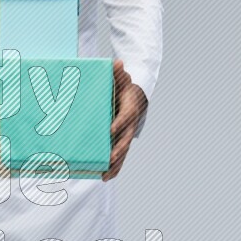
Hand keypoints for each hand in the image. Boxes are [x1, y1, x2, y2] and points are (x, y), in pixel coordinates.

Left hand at [102, 59, 146, 181]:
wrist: (135, 96)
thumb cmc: (125, 87)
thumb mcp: (121, 78)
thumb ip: (117, 72)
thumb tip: (117, 63)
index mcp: (130, 109)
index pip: (126, 116)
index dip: (119, 123)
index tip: (110, 129)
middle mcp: (130, 124)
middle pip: (126, 139)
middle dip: (118, 150)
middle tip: (110, 158)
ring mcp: (127, 134)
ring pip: (123, 152)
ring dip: (115, 164)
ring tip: (105, 176)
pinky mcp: (122, 141)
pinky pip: (119, 155)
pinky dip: (114, 167)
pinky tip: (105, 177)